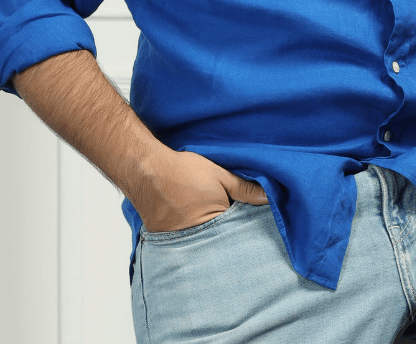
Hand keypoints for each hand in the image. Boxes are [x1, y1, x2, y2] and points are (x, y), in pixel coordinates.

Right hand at [128, 146, 267, 232]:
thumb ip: (245, 188)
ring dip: (212, 240)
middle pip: (222, 243)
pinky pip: (187, 244)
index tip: (258, 231)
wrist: (146, 171)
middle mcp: (198, 238)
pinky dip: (194, 239)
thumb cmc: (183, 172)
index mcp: (216, 222)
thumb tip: (268, 198)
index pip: (240, 234)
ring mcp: (181, 242)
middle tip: (237, 233)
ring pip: (205, 245)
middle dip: (231, 240)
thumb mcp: (220, 175)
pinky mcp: (167, 242)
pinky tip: (198, 231)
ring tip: (216, 232)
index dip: (247, 230)